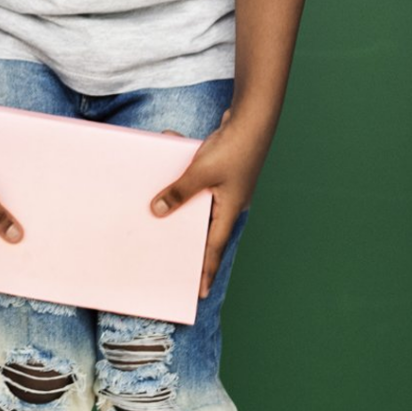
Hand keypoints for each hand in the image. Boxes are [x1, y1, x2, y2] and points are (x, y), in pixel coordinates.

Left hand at [149, 110, 272, 301]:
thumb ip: (179, 192)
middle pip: (205, 226)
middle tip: (171, 253)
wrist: (253, 119)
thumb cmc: (234, 148)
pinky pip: (197, 177)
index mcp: (229, 210)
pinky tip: (169, 152)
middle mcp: (229, 202)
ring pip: (199, 199)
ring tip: (160, 202)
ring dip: (180, 195)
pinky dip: (184, 171)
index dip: (206, 271)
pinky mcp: (221, 169)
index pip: (214, 248)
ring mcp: (226, 186)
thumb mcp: (200, 173)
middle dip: (187, 236)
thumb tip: (158, 211)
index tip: (200, 292)